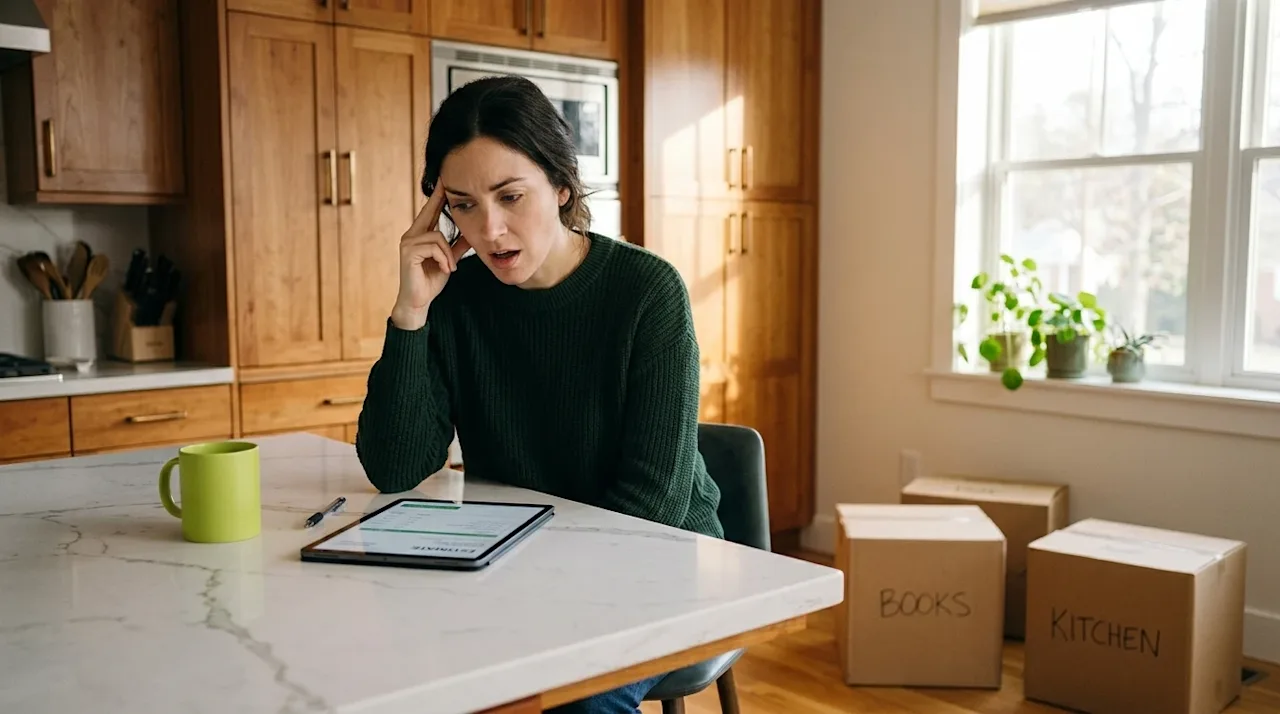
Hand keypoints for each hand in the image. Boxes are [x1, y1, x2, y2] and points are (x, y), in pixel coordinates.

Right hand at [390, 182, 471, 329]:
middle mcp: (411, 235)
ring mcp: (408, 242)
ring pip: (438, 236)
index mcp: (420, 235)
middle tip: (448, 181)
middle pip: (430, 212)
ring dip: (449, 254)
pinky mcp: (408, 252)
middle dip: (439, 197)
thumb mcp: (449, 260)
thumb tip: (472, 233)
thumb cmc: (431, 281)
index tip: (445, 180)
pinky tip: (446, 270)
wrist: (418, 302)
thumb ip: (457, 246)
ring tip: (450, 268)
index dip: (438, 195)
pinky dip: (444, 259)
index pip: (431, 211)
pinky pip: (435, 247)